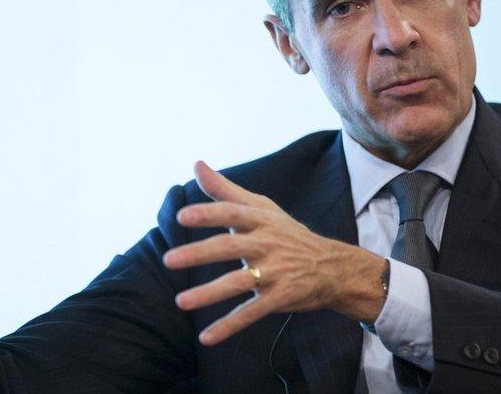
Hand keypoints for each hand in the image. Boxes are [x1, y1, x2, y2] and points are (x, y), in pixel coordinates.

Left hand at [163, 161, 386, 344]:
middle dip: (199, 253)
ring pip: (238, 283)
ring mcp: (274, 272)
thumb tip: (196, 163)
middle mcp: (267, 244)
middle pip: (230, 247)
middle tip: (168, 260)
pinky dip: (228, 326)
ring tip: (181, 301)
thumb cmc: (287, 233)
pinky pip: (251, 313)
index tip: (182, 217)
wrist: (332, 266)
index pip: (232, 213)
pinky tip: (205, 337)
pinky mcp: (279, 297)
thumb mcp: (262, 207)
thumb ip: (225, 189)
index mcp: (261, 220)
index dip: (208, 214)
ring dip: (209, 294)